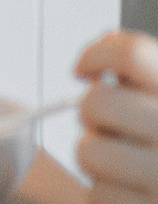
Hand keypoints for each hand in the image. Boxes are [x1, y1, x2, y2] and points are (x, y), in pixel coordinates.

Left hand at [74, 30, 157, 201]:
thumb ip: (143, 74)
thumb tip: (106, 40)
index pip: (132, 54)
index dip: (97, 55)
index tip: (85, 69)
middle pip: (97, 103)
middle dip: (92, 114)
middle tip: (109, 126)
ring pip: (89, 151)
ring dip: (96, 157)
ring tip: (122, 163)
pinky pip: (99, 194)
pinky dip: (106, 194)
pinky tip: (130, 192)